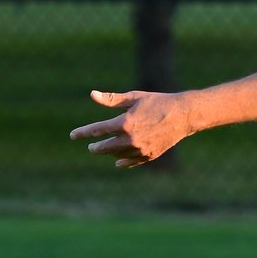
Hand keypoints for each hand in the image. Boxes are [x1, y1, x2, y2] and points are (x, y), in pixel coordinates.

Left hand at [70, 89, 187, 167]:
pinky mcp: (149, 156)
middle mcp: (130, 139)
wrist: (183, 115)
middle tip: (91, 146)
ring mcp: (140, 149)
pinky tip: (117, 161)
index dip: (82, 133)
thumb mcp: (134, 97)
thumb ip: (112, 99)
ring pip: (116, 155)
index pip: (96, 130)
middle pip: (104, 147)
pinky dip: (122, 162)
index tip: (73, 135)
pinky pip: (130, 162)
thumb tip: (92, 95)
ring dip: (109, 152)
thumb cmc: (157, 102)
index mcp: (125, 123)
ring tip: (105, 148)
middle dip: (95, 147)